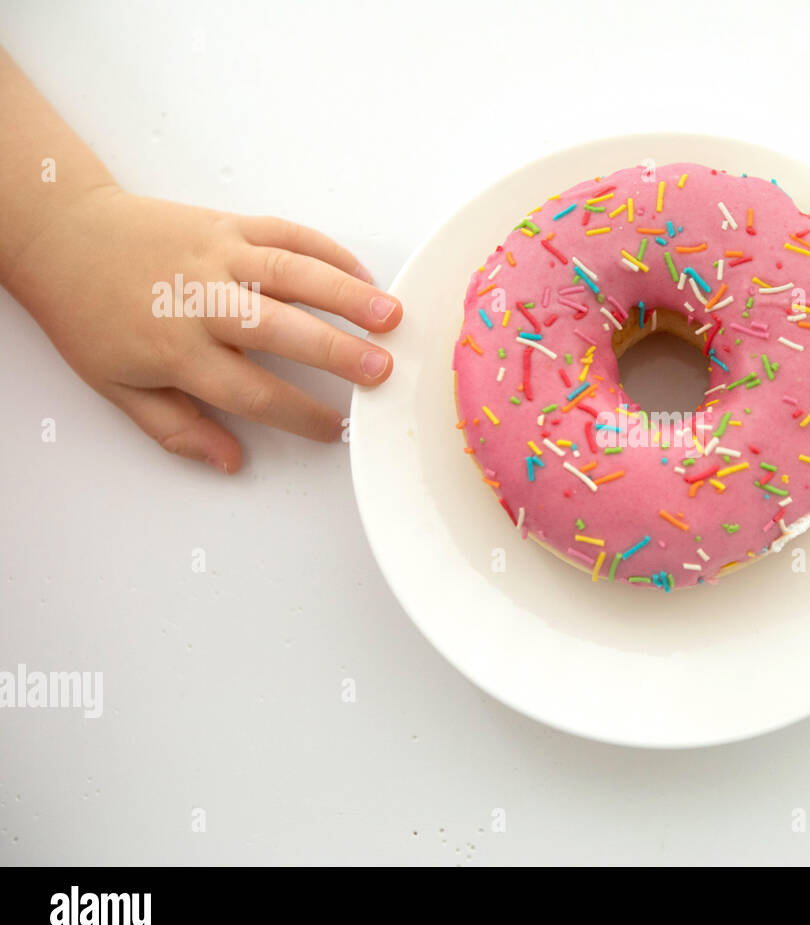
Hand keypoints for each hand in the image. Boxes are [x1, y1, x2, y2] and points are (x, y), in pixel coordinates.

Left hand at [8, 185, 401, 472]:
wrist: (64, 236)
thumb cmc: (92, 314)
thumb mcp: (118, 387)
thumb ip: (177, 428)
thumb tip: (228, 461)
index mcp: (176, 349)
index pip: (250, 391)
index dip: (298, 414)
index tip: (334, 429)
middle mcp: (202, 301)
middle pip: (281, 330)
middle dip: (337, 352)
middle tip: (382, 370)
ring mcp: (217, 257)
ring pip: (292, 274)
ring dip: (346, 294)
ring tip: (391, 315)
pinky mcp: (227, 224)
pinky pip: (286, 233)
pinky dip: (328, 251)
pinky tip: (362, 274)